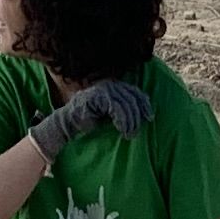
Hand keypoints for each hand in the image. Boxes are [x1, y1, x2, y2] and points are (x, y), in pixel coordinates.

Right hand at [29, 78, 150, 154]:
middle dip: (137, 116)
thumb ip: (124, 110)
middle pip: (133, 98)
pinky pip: (117, 109)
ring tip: (128, 134)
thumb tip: (144, 115)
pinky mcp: (98, 97)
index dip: (145, 104)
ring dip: (130, 122)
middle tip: (135, 132)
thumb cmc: (90, 120)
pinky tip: (122, 129)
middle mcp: (110, 84)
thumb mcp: (111, 114)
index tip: (149, 118)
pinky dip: (122, 121)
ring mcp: (103, 89)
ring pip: (126, 104)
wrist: (70, 122)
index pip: (135, 92)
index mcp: (114, 85)